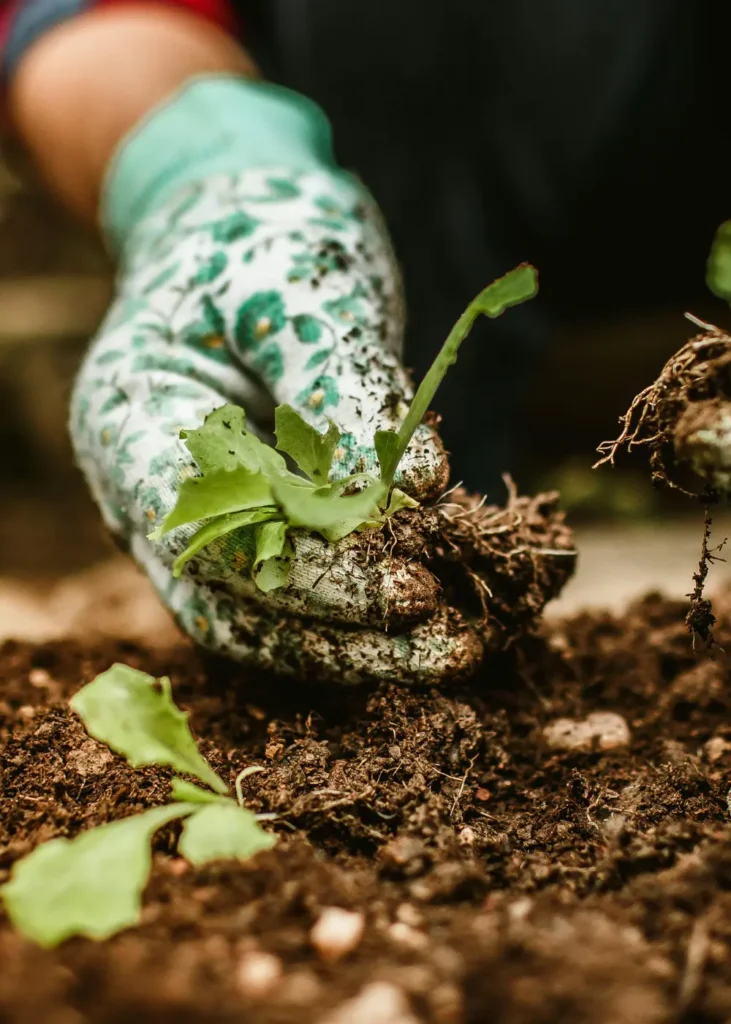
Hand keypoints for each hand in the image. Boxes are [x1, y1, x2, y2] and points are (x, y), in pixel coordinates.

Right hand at [71, 165, 481, 683]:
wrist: (239, 228)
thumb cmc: (258, 239)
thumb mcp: (299, 285)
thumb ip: (343, 386)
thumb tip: (415, 492)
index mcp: (129, 421)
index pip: (207, 532)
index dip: (306, 573)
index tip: (407, 585)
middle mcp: (147, 490)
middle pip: (231, 598)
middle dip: (343, 626)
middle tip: (451, 636)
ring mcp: (195, 518)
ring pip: (262, 620)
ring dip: (355, 646)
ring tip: (455, 649)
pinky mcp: (250, 525)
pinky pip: (294, 595)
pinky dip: (359, 618)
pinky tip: (432, 621)